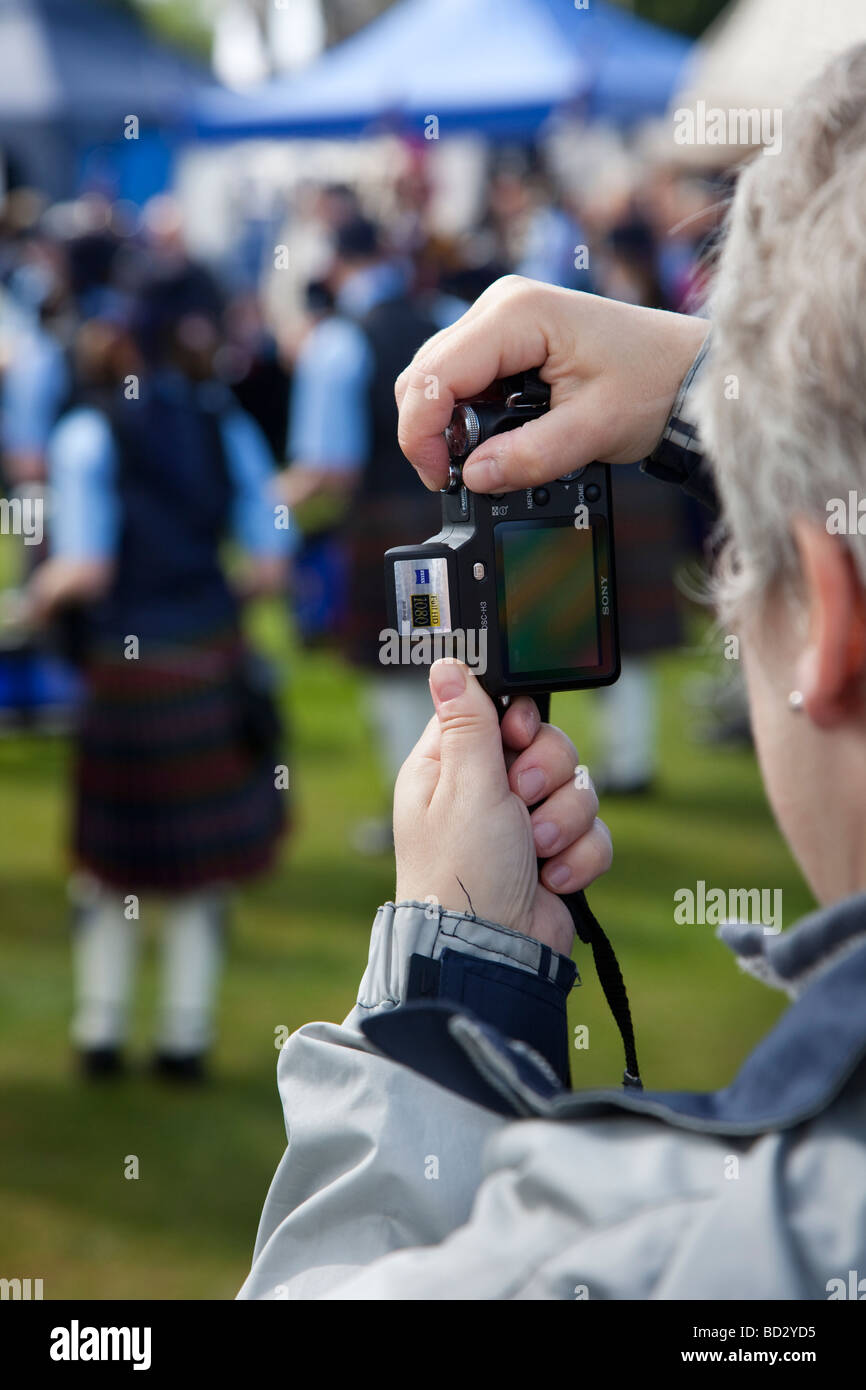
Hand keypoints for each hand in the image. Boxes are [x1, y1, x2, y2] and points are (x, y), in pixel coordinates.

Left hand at [394, 659, 611, 956]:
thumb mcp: (464, 786)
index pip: (496, 710)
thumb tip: (446, 663)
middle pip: (547, 744)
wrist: (493, 952)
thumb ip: (468, 723)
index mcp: (451, 767)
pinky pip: (594, 832)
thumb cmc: (462, 872)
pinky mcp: (557, 856)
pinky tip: (550, 878)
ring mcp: (524, 825)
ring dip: (563, 820)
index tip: (518, 734)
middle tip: (520, 799)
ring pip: (578, 786)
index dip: (518, 719)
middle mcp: (487, 792)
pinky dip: (578, 857)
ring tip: (535, 849)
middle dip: (546, 774)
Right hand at [395, 275, 708, 492]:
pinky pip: (464, 379)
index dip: (422, 434)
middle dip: (431, 432)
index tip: (441, 479)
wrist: (689, 371)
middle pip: (425, 375)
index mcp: (516, 314)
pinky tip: (496, 438)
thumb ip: (529, 457)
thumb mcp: (592, 431)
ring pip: (438, 377)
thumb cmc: (654, 384)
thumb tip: (473, 478)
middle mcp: (501, 305)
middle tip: (460, 478)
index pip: (434, 375)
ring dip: (448, 425)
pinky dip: (467, 415)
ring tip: (485, 460)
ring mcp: (502, 318)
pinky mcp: (509, 338)